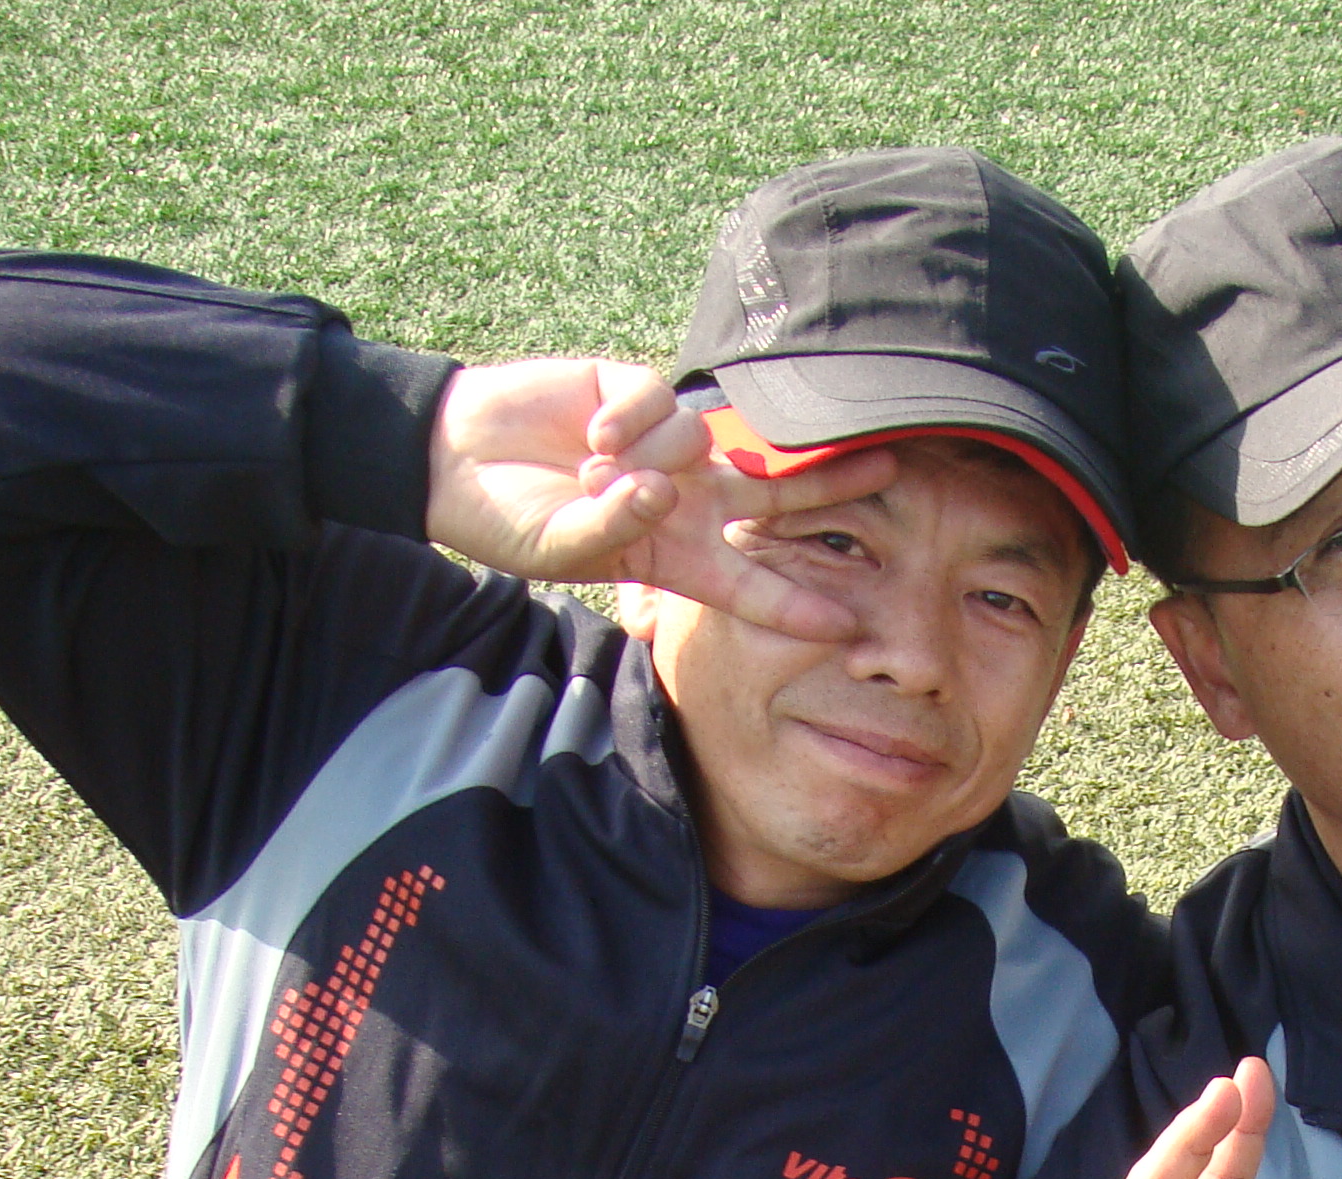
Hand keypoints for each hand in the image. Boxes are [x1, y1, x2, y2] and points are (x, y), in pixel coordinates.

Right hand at [423, 361, 893, 640]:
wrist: (455, 460)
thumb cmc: (509, 522)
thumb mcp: (560, 549)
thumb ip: (612, 528)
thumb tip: (656, 491)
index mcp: (674, 555)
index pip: (748, 582)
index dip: (793, 600)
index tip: (844, 622)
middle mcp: (682, 500)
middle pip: (774, 492)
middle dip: (827, 482)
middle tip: (887, 467)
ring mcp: (664, 448)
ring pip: (700, 441)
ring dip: (650, 456)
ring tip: (591, 466)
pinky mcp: (635, 392)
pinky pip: (661, 400)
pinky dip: (630, 416)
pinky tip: (593, 428)